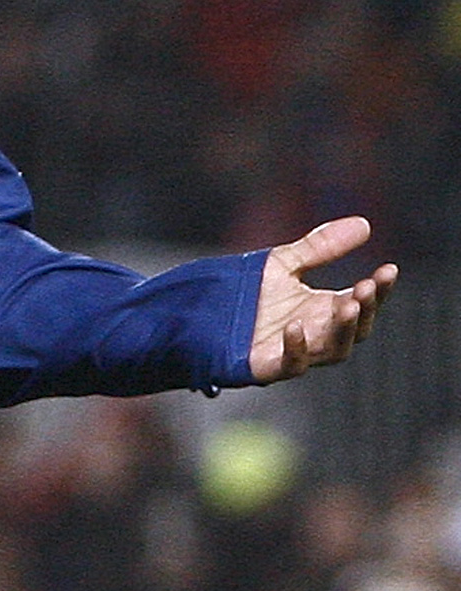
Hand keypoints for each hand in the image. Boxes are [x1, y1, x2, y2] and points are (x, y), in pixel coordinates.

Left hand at [249, 216, 394, 382]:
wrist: (203, 314)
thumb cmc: (249, 293)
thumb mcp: (285, 263)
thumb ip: (321, 247)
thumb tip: (364, 224)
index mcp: (324, 309)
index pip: (362, 302)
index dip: (378, 289)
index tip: (388, 269)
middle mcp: (316, 333)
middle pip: (354, 329)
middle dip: (364, 309)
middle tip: (366, 288)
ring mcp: (295, 352)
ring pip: (333, 349)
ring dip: (343, 329)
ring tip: (348, 305)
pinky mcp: (268, 366)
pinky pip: (290, 364)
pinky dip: (296, 349)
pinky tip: (295, 327)